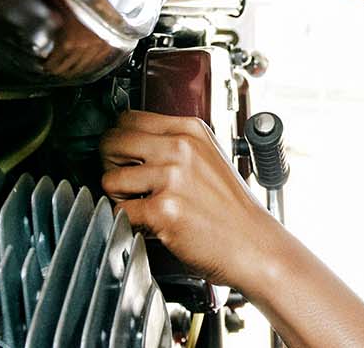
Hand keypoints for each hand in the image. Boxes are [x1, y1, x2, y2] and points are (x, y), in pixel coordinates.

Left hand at [100, 110, 288, 288]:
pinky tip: (148, 224)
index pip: (129, 118)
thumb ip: (173, 144)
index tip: (124, 157)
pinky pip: (120, 210)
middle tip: (125, 183)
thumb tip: (131, 144)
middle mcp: (180, 148)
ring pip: (109, 179)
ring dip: (118, 196)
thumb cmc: (231, 209)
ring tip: (141, 206)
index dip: (120, 139)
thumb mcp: (208, 158)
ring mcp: (172, 177)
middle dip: (110, 165)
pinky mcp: (163, 210)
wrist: (253, 245)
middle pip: (112, 142)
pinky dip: (127, 221)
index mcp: (190, 130)